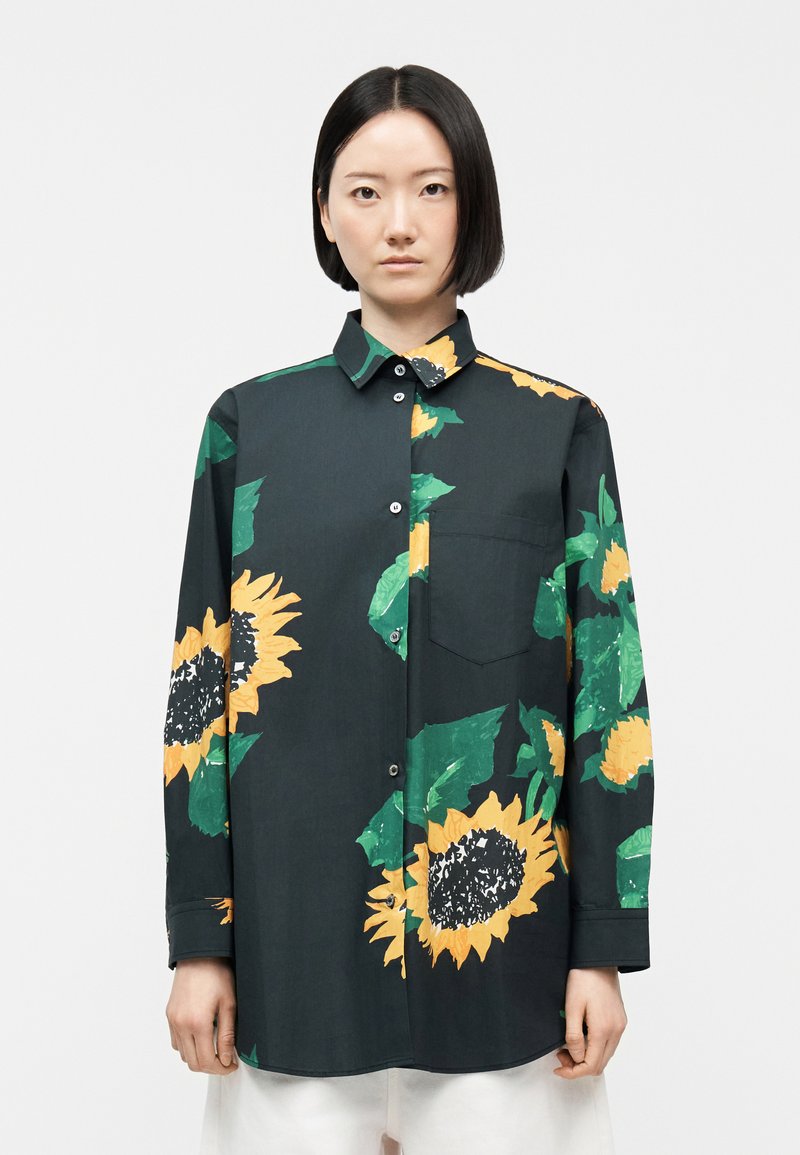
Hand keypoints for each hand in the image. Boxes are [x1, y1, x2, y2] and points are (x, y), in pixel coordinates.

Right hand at [166, 957, 238, 1073]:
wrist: (199, 954)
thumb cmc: (217, 974)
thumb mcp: (229, 1004)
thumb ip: (227, 1035)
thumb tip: (227, 1059)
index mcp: (197, 1023)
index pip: (206, 1062)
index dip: (221, 1069)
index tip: (232, 1065)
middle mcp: (181, 1025)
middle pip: (193, 1063)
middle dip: (211, 1067)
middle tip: (226, 1061)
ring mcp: (173, 1021)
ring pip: (183, 1054)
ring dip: (198, 1057)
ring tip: (215, 1048)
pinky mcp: (169, 1015)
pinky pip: (176, 1042)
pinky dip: (188, 1047)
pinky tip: (201, 1038)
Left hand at [552, 966, 626, 1078]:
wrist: (599, 960)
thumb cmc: (583, 979)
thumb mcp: (571, 1007)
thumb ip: (573, 1036)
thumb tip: (575, 1057)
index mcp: (603, 1030)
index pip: (590, 1065)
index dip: (572, 1072)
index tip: (558, 1067)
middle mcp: (615, 1031)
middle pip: (599, 1065)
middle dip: (578, 1066)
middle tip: (561, 1055)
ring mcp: (620, 1026)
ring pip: (605, 1056)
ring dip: (587, 1058)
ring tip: (568, 1046)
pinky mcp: (620, 1021)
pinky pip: (609, 1044)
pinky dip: (595, 1048)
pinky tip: (581, 1038)